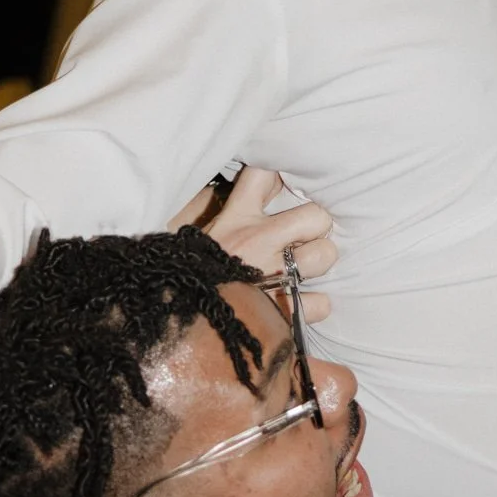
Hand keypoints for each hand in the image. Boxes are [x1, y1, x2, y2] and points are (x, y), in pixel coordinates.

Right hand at [170, 167, 336, 326]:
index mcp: (237, 218)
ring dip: (318, 263)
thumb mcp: (202, 235)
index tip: (291, 181)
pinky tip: (299, 304)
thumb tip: (257, 188)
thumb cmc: (187, 274)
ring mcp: (274, 275)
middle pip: (316, 216)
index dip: (285, 173)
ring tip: (303, 269)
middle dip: (316, 227)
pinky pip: (321, 303)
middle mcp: (259, 241)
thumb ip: (226, 212)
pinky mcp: (282, 312)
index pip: (265, 174)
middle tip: (305, 237)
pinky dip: (313, 305)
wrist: (172, 323)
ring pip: (324, 255)